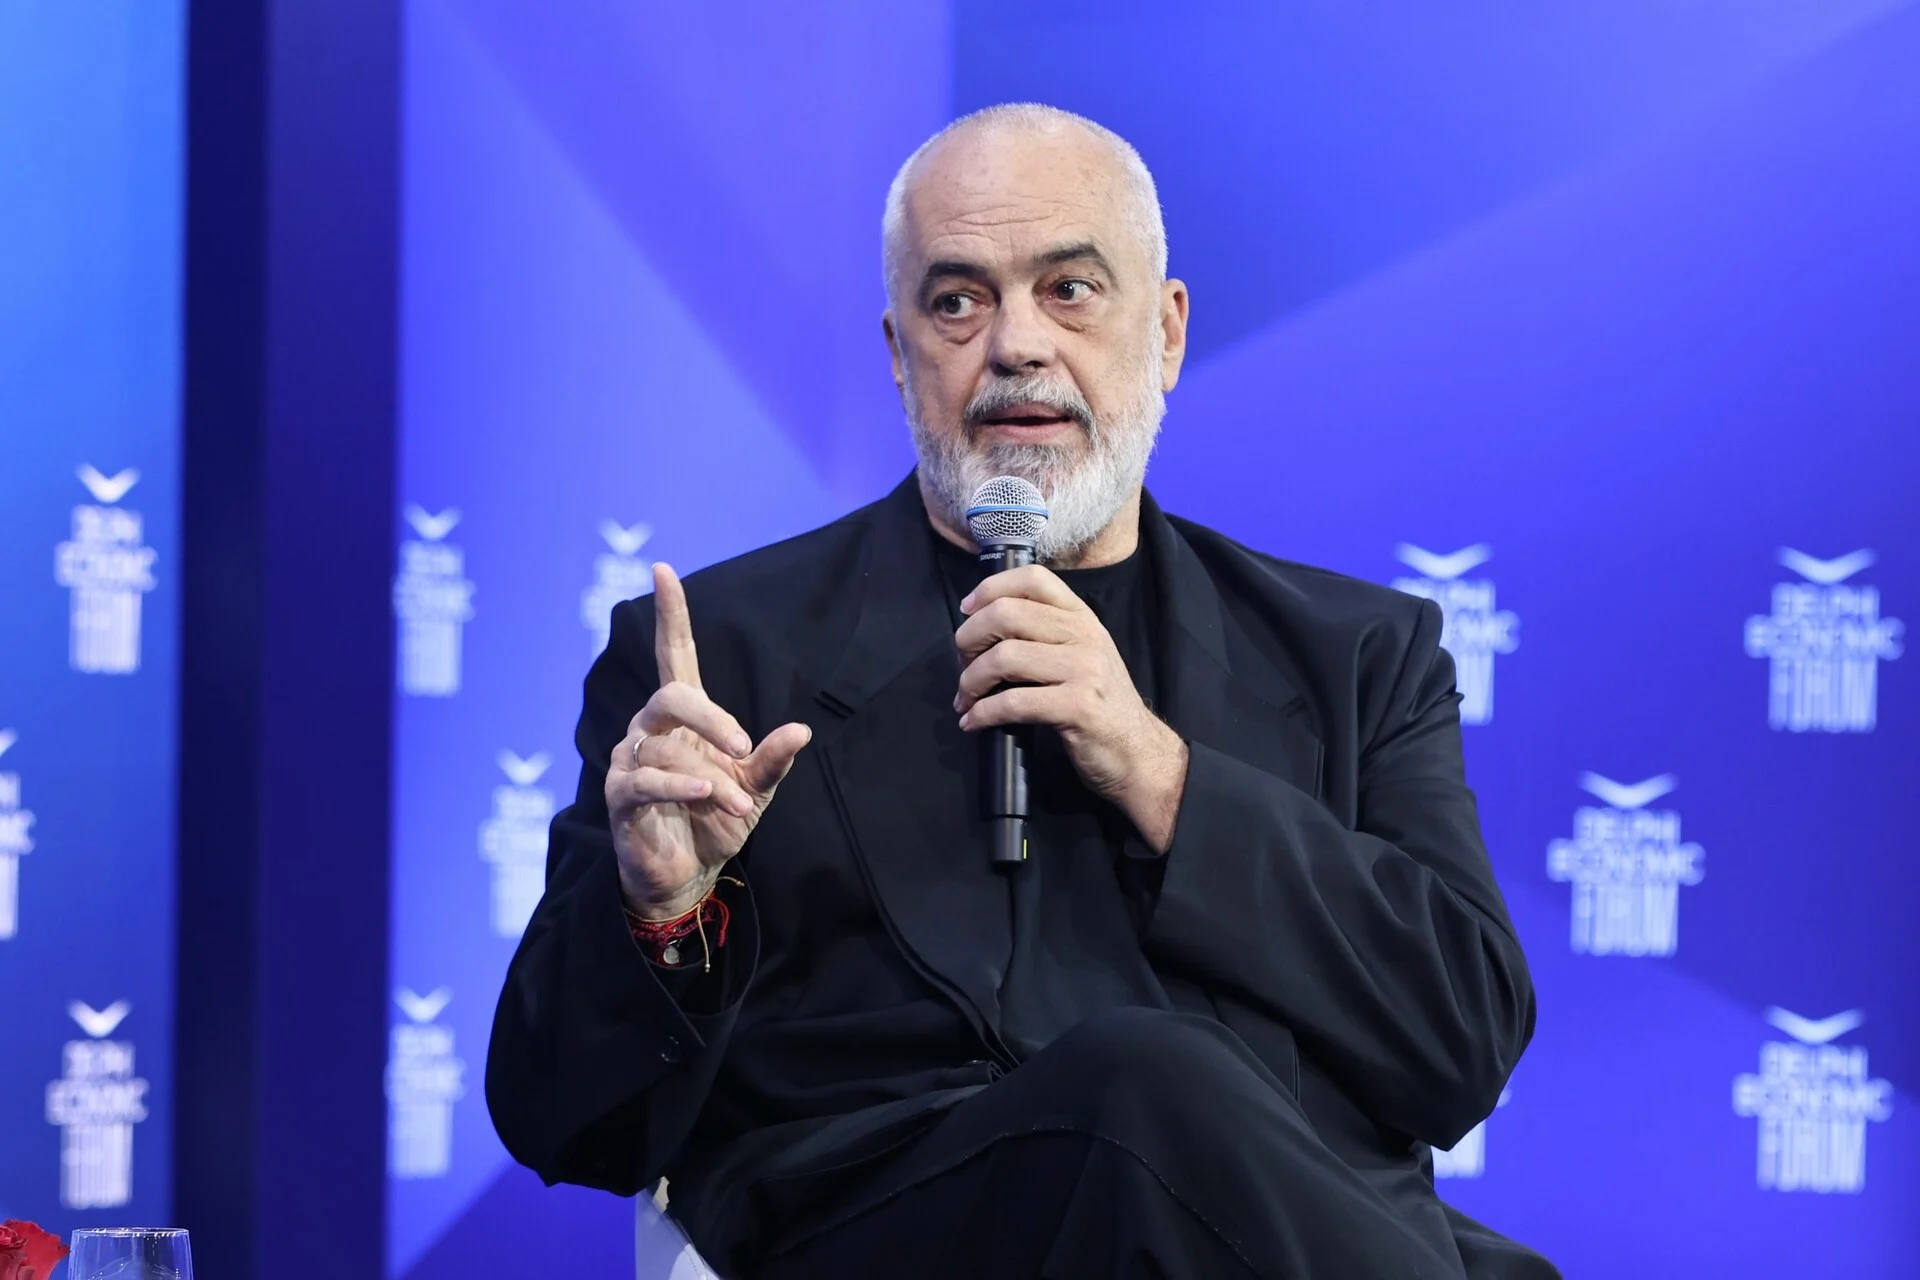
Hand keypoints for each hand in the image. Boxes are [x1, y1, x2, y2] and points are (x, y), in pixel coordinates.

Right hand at [605, 563, 811, 917]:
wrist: (687, 874)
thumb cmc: (716, 820)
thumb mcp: (756, 789)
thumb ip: (772, 759)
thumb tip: (801, 729)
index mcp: (685, 717)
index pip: (674, 654)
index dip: (671, 613)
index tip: (663, 568)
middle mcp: (652, 728)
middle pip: (673, 698)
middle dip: (710, 718)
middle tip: (743, 745)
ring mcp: (631, 759)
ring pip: (666, 748)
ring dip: (710, 776)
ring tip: (735, 802)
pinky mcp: (619, 795)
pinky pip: (645, 780)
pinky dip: (679, 785)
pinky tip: (705, 793)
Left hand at [953, 564, 1187, 851]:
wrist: (1138, 752)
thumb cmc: (1099, 704)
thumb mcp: (1081, 655)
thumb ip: (1045, 633)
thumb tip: (982, 626)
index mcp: (1081, 617)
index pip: (1033, 578)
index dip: (991, 588)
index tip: (968, 611)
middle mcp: (1084, 635)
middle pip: (1007, 615)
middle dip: (969, 640)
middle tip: (962, 664)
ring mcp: (1084, 670)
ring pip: (1004, 658)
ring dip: (971, 681)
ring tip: (965, 699)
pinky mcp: (1078, 707)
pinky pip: (1013, 702)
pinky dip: (983, 713)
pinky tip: (974, 722)